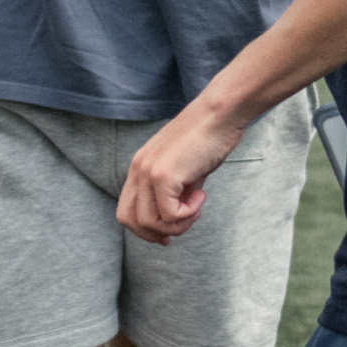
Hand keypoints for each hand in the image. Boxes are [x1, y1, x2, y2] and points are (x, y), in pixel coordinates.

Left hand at [118, 96, 248, 244]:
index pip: (126, 210)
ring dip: (177, 224)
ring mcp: (148, 172)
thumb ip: (175, 192)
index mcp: (139, 167)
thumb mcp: (185, 170)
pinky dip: (188, 214)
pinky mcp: (163, 175)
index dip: (145, 229)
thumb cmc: (208, 138)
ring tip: (196, 207)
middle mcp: (138, 169)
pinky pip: (169, 214)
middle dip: (155, 233)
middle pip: (129, 220)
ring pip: (149, 222)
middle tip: (183, 224)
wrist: (219, 113)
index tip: (168, 233)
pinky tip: (201, 195)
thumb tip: (176, 220)